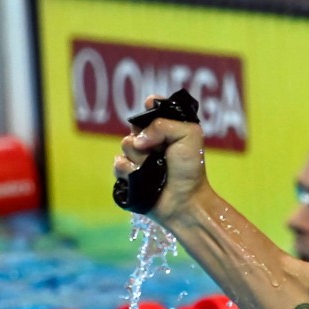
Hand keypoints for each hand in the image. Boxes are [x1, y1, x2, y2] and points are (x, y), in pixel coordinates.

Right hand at [112, 95, 209, 222]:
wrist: (184, 200)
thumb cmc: (190, 169)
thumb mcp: (189, 136)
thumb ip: (164, 125)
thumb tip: (137, 139)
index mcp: (168, 130)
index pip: (152, 109)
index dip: (149, 107)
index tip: (149, 107)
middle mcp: (152, 142)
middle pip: (134, 127)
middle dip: (144, 135)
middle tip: (158, 148)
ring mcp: (139, 158)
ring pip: (124, 145)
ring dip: (139, 156)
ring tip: (154, 167)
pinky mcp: (129, 174)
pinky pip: (118, 164)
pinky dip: (130, 170)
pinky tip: (142, 178)